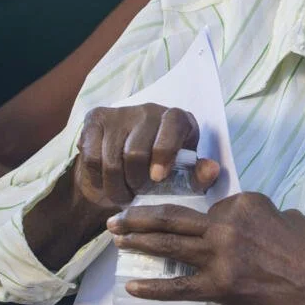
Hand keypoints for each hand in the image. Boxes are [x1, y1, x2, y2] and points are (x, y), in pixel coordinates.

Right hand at [74, 104, 219, 208]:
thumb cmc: (162, 171)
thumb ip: (198, 176)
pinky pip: (91, 157)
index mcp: (178, 119)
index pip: (173, 126)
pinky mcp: (95, 119)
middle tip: (137, 194)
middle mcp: (150, 109)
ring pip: (112, 159)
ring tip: (123, 195)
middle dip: (136, 182)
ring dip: (116, 186)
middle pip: (137, 151)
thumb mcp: (184, 176)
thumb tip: (212, 169)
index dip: (164, 153)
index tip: (158, 178)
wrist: (123, 167)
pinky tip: (105, 182)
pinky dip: (97, 178)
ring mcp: (120, 112)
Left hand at [108, 196, 304, 304]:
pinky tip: (133, 284)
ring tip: (116, 236)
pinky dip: (153, 286)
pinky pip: (179, 285)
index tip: (197, 225)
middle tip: (118, 217)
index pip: (212, 205)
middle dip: (142, 216)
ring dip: (139, 239)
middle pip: (176, 217)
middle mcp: (229, 224)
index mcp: (247, 203)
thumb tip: (250, 224)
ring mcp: (221, 255)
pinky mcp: (219, 285)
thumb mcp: (290, 220)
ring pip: (171, 243)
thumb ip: (263, 216)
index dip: (204, 217)